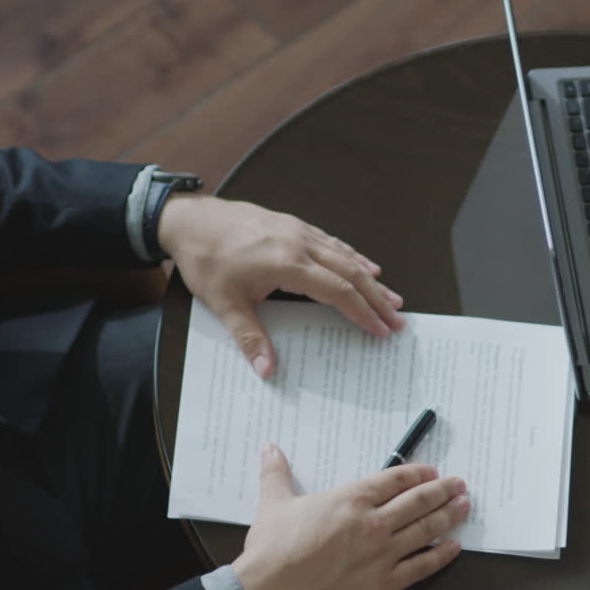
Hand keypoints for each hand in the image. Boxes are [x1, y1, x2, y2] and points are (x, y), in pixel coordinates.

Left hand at [158, 195, 406, 377]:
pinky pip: (333, 243)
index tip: (381, 329)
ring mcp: (299, 231)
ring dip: (371, 279)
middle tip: (399, 319)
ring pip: (346, 256)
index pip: (337, 291)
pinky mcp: (294, 225)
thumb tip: (267, 371)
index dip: (362, 312)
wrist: (190, 219)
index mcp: (287, 263)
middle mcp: (300, 244)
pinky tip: (367, 266)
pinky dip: (354, 257)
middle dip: (378, 298)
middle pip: (351, 273)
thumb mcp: (223, 303)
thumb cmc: (205, 259)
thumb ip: (249, 337)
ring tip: (393, 298)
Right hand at [232, 444, 469, 589]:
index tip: (433, 472)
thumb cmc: (271, 551)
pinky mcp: (384, 584)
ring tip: (465, 506)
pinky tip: (454, 547)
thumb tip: (270, 449)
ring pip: (426, 530)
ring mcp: (382, 554)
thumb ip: (276, 474)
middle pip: (419, 501)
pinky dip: (441, 556)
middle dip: (443, 490)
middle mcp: (373, 523)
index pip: (395, 480)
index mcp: (351, 499)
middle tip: (460, 484)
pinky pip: (422, 567)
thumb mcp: (273, 503)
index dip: (418, 474)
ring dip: (449, 516)